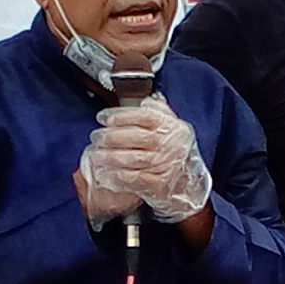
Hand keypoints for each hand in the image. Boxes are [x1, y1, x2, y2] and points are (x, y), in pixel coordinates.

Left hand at [78, 101, 211, 220]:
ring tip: (95, 155)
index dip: (121, 116)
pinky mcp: (159, 184)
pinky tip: (105, 172)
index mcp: (170, 126)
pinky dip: (118, 176)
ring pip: (133, 158)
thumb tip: (148, 99)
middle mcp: (169, 144)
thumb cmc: (175, 152)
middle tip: (95, 137)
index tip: (103, 118)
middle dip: (111, 136)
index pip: (144, 116)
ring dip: (110, 157)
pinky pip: (135, 179)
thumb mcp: (173, 128)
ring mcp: (165, 164)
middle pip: (135, 136)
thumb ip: (160, 112)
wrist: (188, 183)